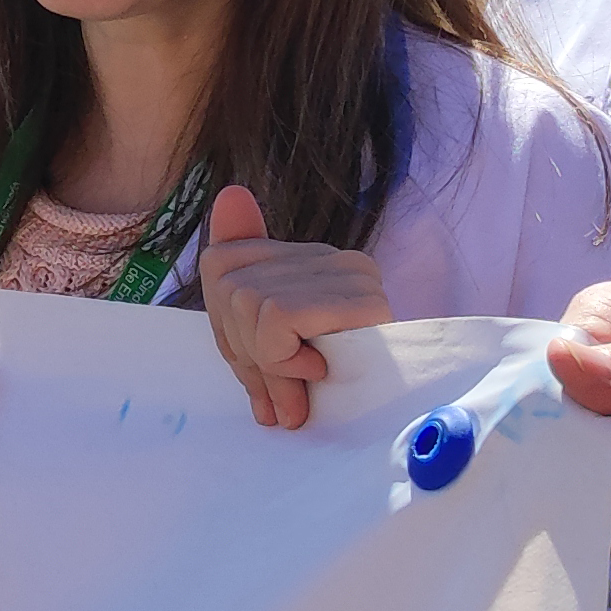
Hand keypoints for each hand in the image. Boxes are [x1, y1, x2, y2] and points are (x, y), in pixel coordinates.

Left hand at [195, 184, 395, 429]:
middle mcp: (330, 255)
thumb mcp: (258, 346)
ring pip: (246, 302)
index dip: (225, 325)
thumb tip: (230, 194)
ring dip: (267, 361)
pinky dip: (282, 358)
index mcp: (306, 257)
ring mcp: (347, 271)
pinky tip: (315, 370)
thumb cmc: (323, 389)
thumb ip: (237, 285)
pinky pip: (277, 319)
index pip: (219, 262)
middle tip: (278, 391)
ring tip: (303, 378)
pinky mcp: (356, 298)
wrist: (391, 416)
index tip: (258, 363)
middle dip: (243, 351)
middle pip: (228, 286)